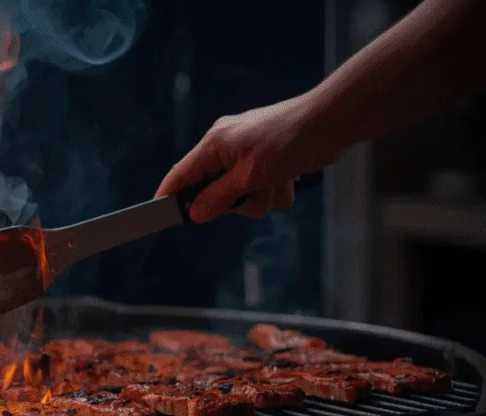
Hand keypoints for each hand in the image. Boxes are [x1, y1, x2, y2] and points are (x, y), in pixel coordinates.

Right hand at [156, 94, 339, 222]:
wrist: (331, 123)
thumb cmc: (288, 140)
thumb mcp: (249, 177)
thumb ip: (219, 198)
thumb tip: (196, 214)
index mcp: (215, 144)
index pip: (181, 174)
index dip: (170, 196)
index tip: (160, 216)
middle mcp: (228, 148)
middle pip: (214, 191)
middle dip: (236, 200)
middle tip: (252, 194)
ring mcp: (249, 155)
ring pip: (242, 196)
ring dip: (261, 198)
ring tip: (277, 182)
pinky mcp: (268, 162)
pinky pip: (262, 190)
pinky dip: (275, 190)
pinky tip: (289, 179)